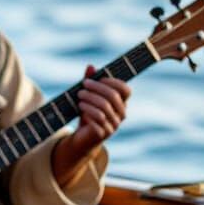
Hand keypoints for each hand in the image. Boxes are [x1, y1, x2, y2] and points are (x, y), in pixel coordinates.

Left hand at [53, 65, 130, 184]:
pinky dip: (87, 112)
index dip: (112, 81)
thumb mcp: (87, 98)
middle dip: (96, 88)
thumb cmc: (87, 114)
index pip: (125, 90)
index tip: (97, 78)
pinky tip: (80, 109)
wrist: (81, 138)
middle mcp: (120, 114)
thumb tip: (90, 66)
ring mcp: (113, 125)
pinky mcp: (103, 133)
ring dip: (89, 99)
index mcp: (120, 104)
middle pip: (112, 96)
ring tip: (78, 97)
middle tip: (82, 87)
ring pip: (104, 108)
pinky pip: (97, 120)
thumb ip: (90, 83)